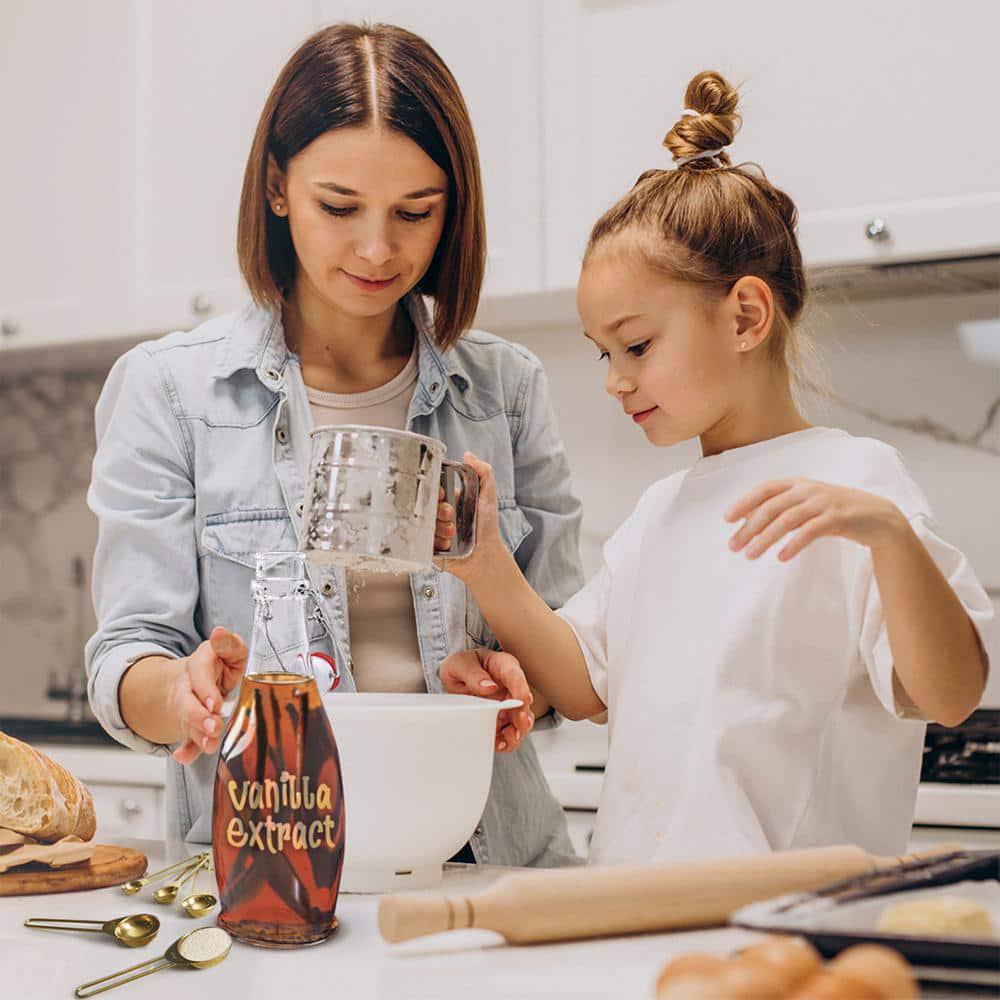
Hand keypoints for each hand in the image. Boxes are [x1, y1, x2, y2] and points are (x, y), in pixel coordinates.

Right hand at [168, 627, 247, 763]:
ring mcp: (188, 706)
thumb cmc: (223, 664)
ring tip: (210, 744)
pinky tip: (184, 756)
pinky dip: (187, 749)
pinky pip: (186, 738)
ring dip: (197, 734)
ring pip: (188, 722)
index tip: (215, 702)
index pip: (199, 672)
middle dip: (199, 716)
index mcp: (200, 664)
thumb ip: (228, 644)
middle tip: (213, 726)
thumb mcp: (230, 650)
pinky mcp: (191, 724)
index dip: (205, 687)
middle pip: (188, 701)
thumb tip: (220, 632)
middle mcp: (189, 686)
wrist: (204, 678)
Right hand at [434, 452, 506, 583]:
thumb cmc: (487, 527)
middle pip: (425, 505)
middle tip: (450, 514)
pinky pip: (422, 541)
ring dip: (438, 527)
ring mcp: (431, 530)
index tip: (443, 493)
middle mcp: (438, 513)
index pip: (432, 488)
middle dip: (438, 509)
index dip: (435, 490)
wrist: (486, 556)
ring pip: (423, 523)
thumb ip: (483, 473)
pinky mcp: (428, 546)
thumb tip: (468, 455)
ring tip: (453, 533)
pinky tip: (447, 545)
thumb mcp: (488, 496)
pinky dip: (435, 542)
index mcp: (448, 499)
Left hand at [439, 648, 534, 751]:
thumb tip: (488, 687)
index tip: (524, 699)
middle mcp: (510, 687)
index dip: (521, 688)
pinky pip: (508, 733)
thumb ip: (473, 674)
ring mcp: (507, 706)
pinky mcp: (501, 721)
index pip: (515, 676)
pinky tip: (500, 744)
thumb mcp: (460, 664)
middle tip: (520, 723)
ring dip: (518, 731)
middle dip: (523, 715)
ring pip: (520, 721)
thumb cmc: (462, 665)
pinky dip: (506, 741)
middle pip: (522, 703)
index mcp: (503, 667)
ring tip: (511, 738)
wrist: (456, 677)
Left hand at [725, 478, 906, 560]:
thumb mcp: (807, 504)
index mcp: (798, 483)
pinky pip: (809, 531)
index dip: (744, 502)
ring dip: (765, 538)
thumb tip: (750, 523)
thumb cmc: (836, 511)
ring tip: (750, 555)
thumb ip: (783, 509)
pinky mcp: (837, 518)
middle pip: (771, 508)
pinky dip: (793, 544)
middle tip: (733, 546)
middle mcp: (808, 489)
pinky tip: (780, 557)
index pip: (764, 489)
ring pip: (786, 520)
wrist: (879, 516)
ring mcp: (823, 502)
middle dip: (748, 528)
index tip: (727, 520)